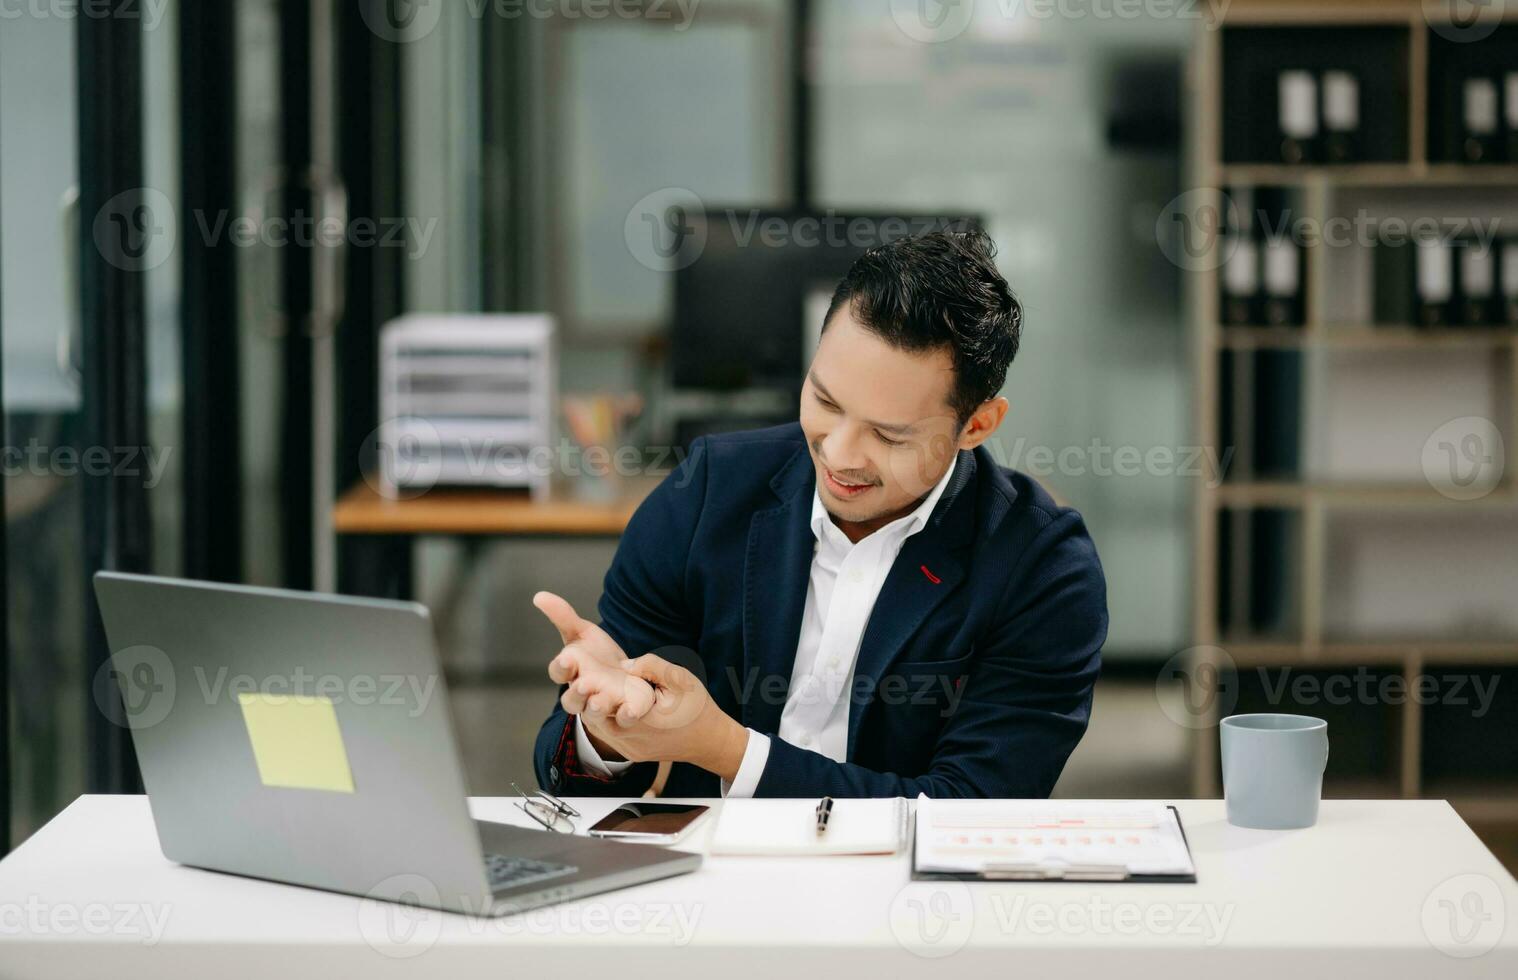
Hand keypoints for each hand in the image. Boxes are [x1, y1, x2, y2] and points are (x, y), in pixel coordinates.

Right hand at [534, 592, 649, 758]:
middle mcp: (583, 693)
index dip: (561, 667)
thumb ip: (562, 616)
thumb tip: (539, 595)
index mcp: (571, 673)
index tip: (567, 659)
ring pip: (594, 712)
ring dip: (596, 707)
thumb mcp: (582, 632)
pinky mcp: (623, 713)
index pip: (559, 672)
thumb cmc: (597, 655)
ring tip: (600, 702)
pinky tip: (631, 709)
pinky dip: (626, 715)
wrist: (625, 677)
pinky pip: (622, 718)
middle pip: (572, 700)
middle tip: (584, 684)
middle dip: (577, 693)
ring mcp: (602, 706)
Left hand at [590, 654, 746, 781]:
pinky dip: (602, 718)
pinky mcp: (630, 753)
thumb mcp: (680, 678)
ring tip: (590, 689)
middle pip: (594, 716)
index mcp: (642, 719)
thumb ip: (651, 666)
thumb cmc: (696, 707)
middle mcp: (632, 738)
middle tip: (581, 681)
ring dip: (592, 708)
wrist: (709, 740)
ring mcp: (629, 749)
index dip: (591, 689)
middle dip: (587, 698)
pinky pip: (607, 735)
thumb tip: (622, 665)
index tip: (585, 677)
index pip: (603, 703)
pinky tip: (604, 702)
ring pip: (597, 727)